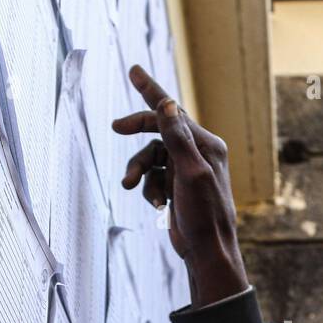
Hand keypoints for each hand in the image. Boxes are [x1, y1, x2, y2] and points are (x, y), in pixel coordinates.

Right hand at [112, 65, 248, 307]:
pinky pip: (153, 178)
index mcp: (206, 145)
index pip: (172, 111)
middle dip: (136, 132)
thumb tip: (167, 104)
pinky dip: (149, 189)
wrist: (207, 251)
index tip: (133, 70)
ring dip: (138, 171)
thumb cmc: (205, 214)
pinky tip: (158, 205)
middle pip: (158, 130)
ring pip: (150, 158)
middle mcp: (198, 153)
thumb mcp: (190, 173)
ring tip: (127, 185)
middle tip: (115, 128)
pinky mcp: (177, 187)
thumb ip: (178, 138)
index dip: (151, 91)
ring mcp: (186, 170)